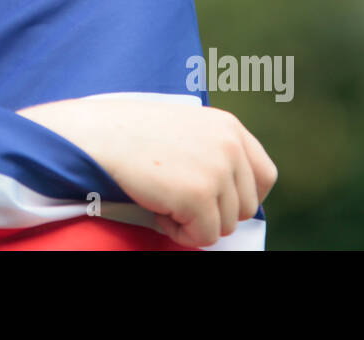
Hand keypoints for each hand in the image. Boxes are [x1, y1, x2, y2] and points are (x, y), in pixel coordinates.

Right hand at [16, 95, 276, 247]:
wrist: (98, 135)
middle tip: (178, 201)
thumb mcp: (186, 130)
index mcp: (229, 127)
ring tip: (163, 199)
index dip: (243, 196)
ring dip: (194, 222)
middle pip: (248, 207)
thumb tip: (232, 196)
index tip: (218, 201)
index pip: (265, 176)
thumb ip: (214, 152)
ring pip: (226, 225)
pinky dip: (179, 233)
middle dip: (215, 213)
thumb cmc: (131, 134)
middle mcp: (230, 146)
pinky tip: (157, 209)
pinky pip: (203, 236)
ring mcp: (216, 170)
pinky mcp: (199, 195)